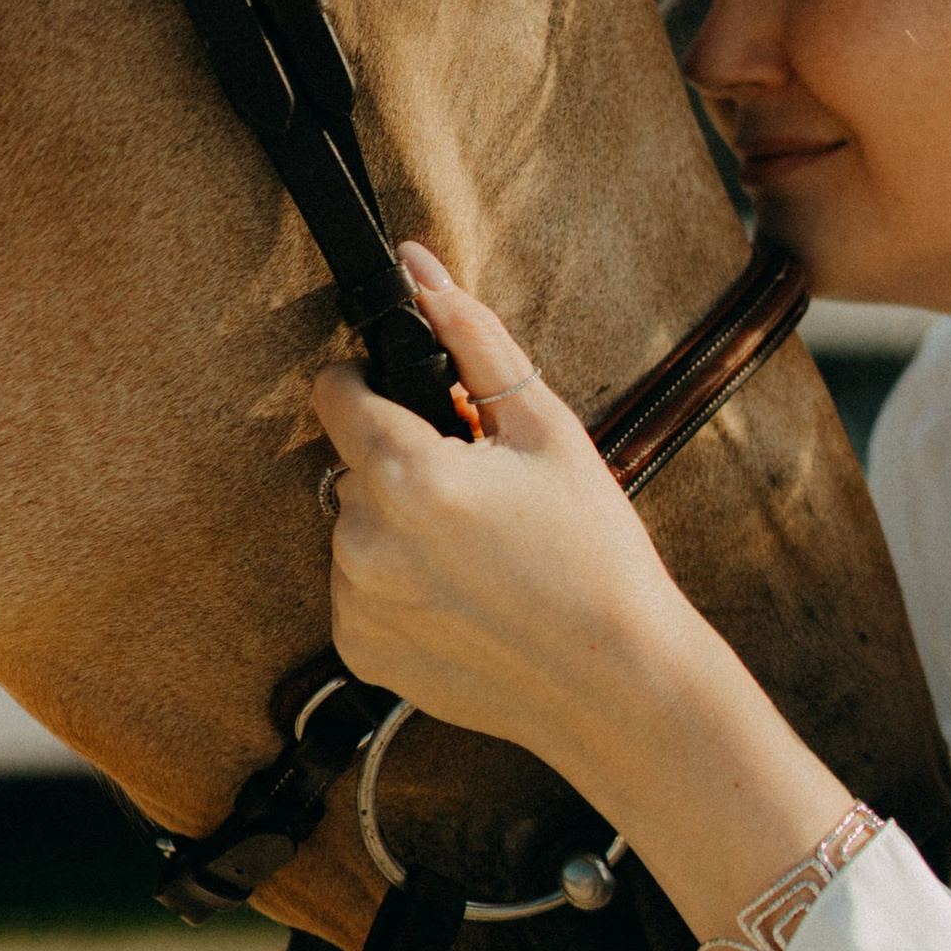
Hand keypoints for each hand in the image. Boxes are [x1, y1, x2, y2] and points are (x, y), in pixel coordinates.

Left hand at [311, 247, 697, 794]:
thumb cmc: (596, 552)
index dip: (374, 385)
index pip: (333, 392)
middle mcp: (363, 541)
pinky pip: (357, 589)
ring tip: (478, 551)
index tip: (419, 404)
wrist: (618, 682)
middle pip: (349, 464)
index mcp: (407, 474)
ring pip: (351, 528)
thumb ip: (471, 337)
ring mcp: (356, 602)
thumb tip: (416, 267)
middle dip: (399, 462)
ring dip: (396, 525)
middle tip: (479, 490)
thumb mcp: (546, 427)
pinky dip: (396, 584)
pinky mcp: (360, 651)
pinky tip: (463, 596)